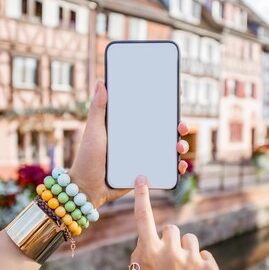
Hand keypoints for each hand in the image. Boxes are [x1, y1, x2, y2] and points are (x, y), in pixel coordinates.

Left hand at [70, 80, 189, 207]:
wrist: (88, 188)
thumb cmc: (87, 158)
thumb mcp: (94, 130)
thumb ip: (98, 108)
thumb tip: (101, 81)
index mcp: (128, 127)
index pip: (149, 111)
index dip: (164, 103)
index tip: (176, 92)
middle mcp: (138, 140)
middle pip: (164, 129)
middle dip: (178, 125)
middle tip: (181, 126)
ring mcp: (144, 156)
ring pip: (168, 148)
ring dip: (180, 145)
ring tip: (180, 147)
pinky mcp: (146, 172)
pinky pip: (166, 169)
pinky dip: (177, 167)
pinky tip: (180, 166)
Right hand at [128, 176, 218, 269]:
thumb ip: (139, 259)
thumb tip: (146, 242)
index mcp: (148, 255)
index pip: (143, 218)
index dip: (141, 197)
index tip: (142, 178)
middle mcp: (170, 252)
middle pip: (170, 228)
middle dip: (169, 240)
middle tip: (168, 261)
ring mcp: (193, 259)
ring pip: (190, 240)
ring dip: (185, 252)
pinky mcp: (211, 268)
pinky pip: (205, 255)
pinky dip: (201, 265)